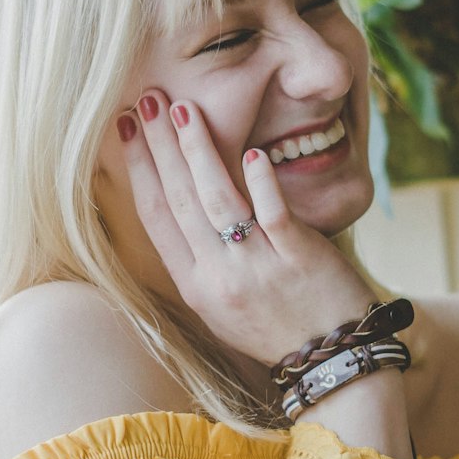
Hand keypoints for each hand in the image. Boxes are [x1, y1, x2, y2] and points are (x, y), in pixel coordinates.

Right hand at [118, 91, 375, 366]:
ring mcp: (258, 267)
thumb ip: (199, 258)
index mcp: (195, 286)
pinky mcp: (298, 258)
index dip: (138, 169)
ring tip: (185, 109)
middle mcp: (219, 276)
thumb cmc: (277, 326)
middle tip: (147, 99)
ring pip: (218, 201)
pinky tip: (251, 152)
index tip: (125, 127)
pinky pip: (274, 215)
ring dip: (198, 151)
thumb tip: (175, 201)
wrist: (332, 359)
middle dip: (160, 146)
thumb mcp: (221, 304)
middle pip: (180, 200)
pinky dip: (262, 183)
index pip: (156, 217)